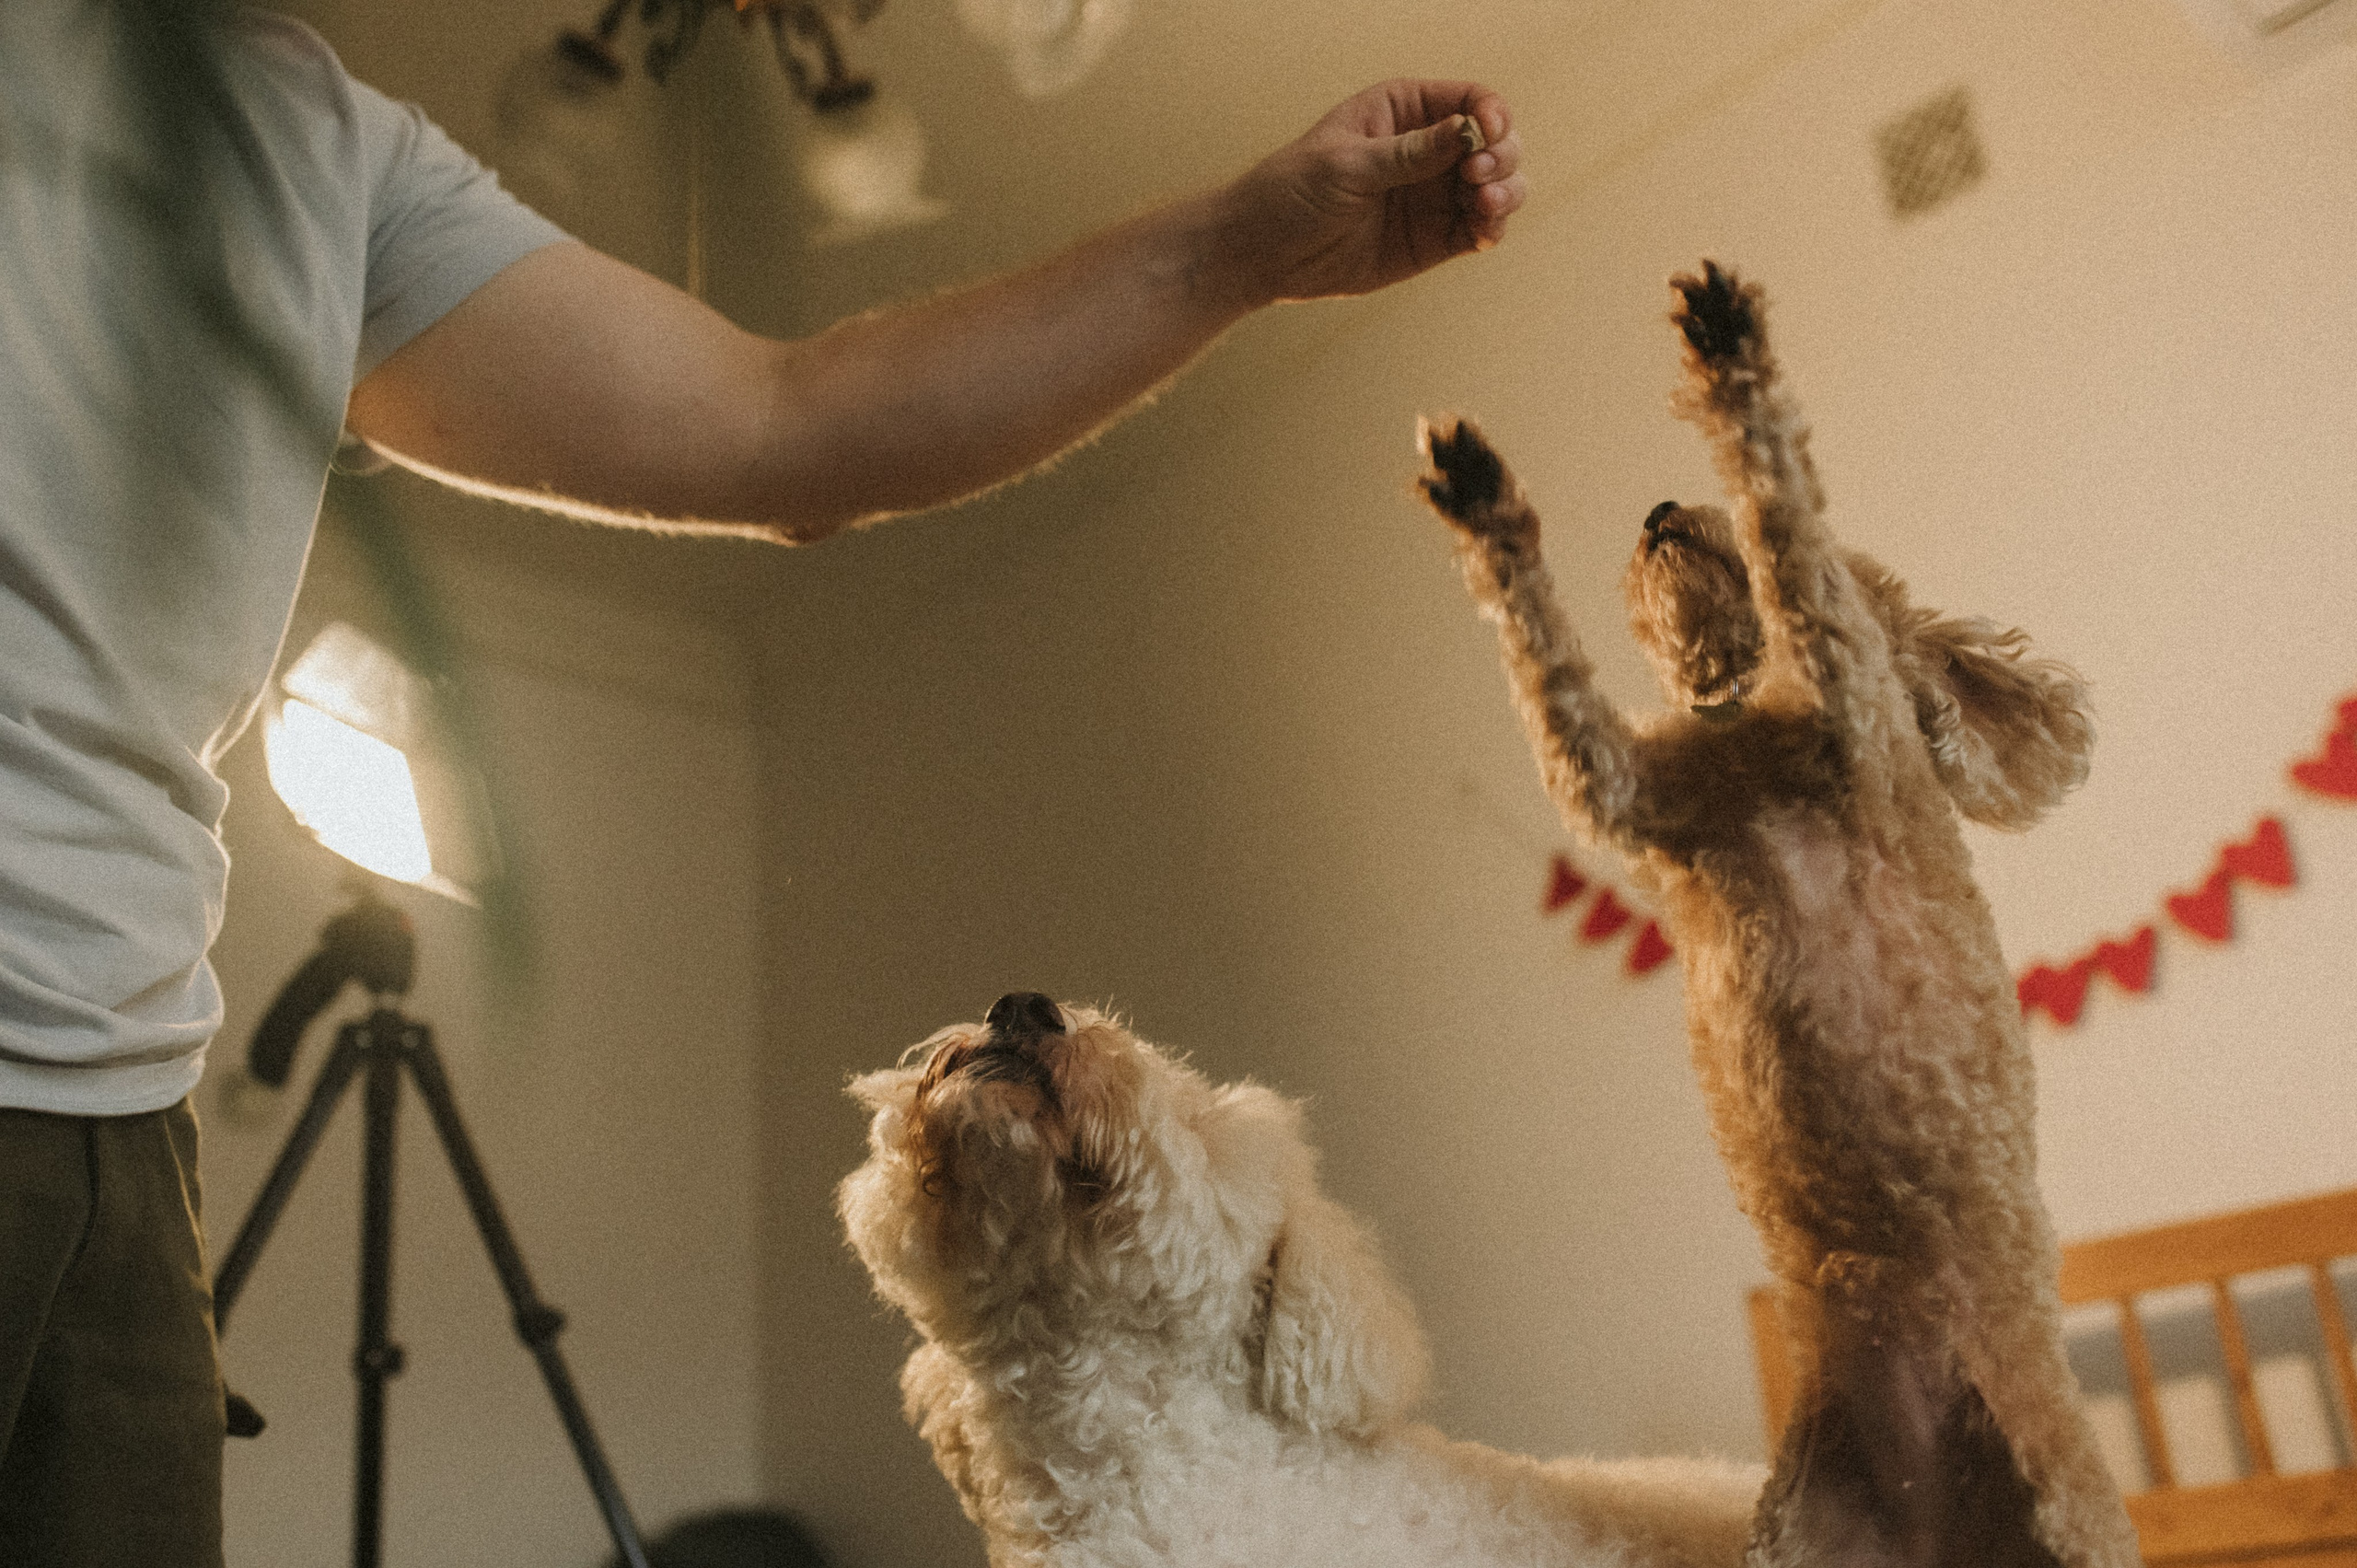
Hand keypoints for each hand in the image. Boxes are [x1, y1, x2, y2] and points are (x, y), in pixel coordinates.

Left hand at [1216, 80, 1524, 305]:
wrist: (1264, 252)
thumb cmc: (1293, 192)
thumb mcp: (1348, 165)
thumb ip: (1409, 153)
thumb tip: (1466, 131)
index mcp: (1405, 110)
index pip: (1469, 99)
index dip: (1490, 114)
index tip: (1487, 134)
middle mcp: (1429, 148)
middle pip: (1496, 142)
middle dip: (1501, 155)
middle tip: (1478, 176)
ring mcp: (1435, 195)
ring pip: (1498, 185)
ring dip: (1505, 192)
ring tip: (1483, 205)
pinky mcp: (1435, 238)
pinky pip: (1481, 229)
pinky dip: (1492, 228)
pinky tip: (1483, 233)